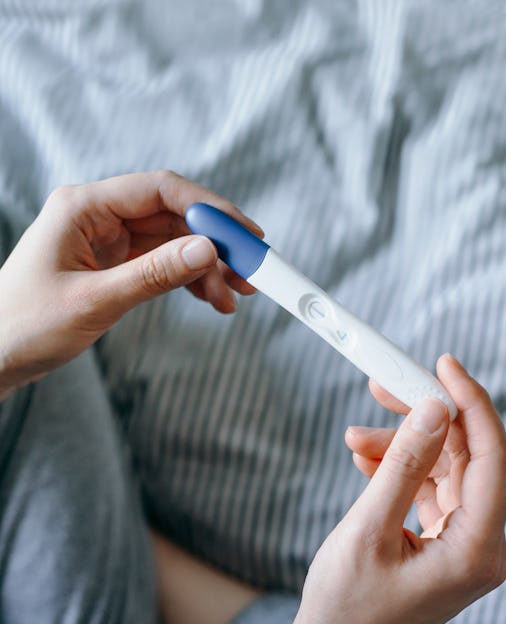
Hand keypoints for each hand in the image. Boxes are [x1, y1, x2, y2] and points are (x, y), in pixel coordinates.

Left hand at [0, 171, 260, 395]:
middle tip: (252, 272)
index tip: (245, 235)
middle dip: (216, 244)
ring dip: (208, 266)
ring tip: (235, 296)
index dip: (210, 209)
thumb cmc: (26, 325)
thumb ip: (154, 273)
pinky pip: (164, 262)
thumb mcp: (96, 300)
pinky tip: (212, 298)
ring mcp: (108, 239)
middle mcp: (99, 216)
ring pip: (174, 241)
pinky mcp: (115, 263)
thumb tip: (207, 251)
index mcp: (84, 207)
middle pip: (175, 215)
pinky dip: (191, 279)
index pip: (161, 190)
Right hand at [295, 353, 505, 623]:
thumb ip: (405, 465)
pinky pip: (431, 490)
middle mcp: (483, 547)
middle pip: (468, 458)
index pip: (494, 457)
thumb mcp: (369, 530)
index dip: (472, 404)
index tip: (443, 365)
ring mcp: (465, 546)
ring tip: (354, 438)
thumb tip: (435, 408)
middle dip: (426, 419)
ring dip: (404, 447)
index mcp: (478, 551)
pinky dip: (401, 471)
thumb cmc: (346, 609)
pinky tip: (367, 460)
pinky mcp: (444, 545)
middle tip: (385, 386)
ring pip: (445, 470)